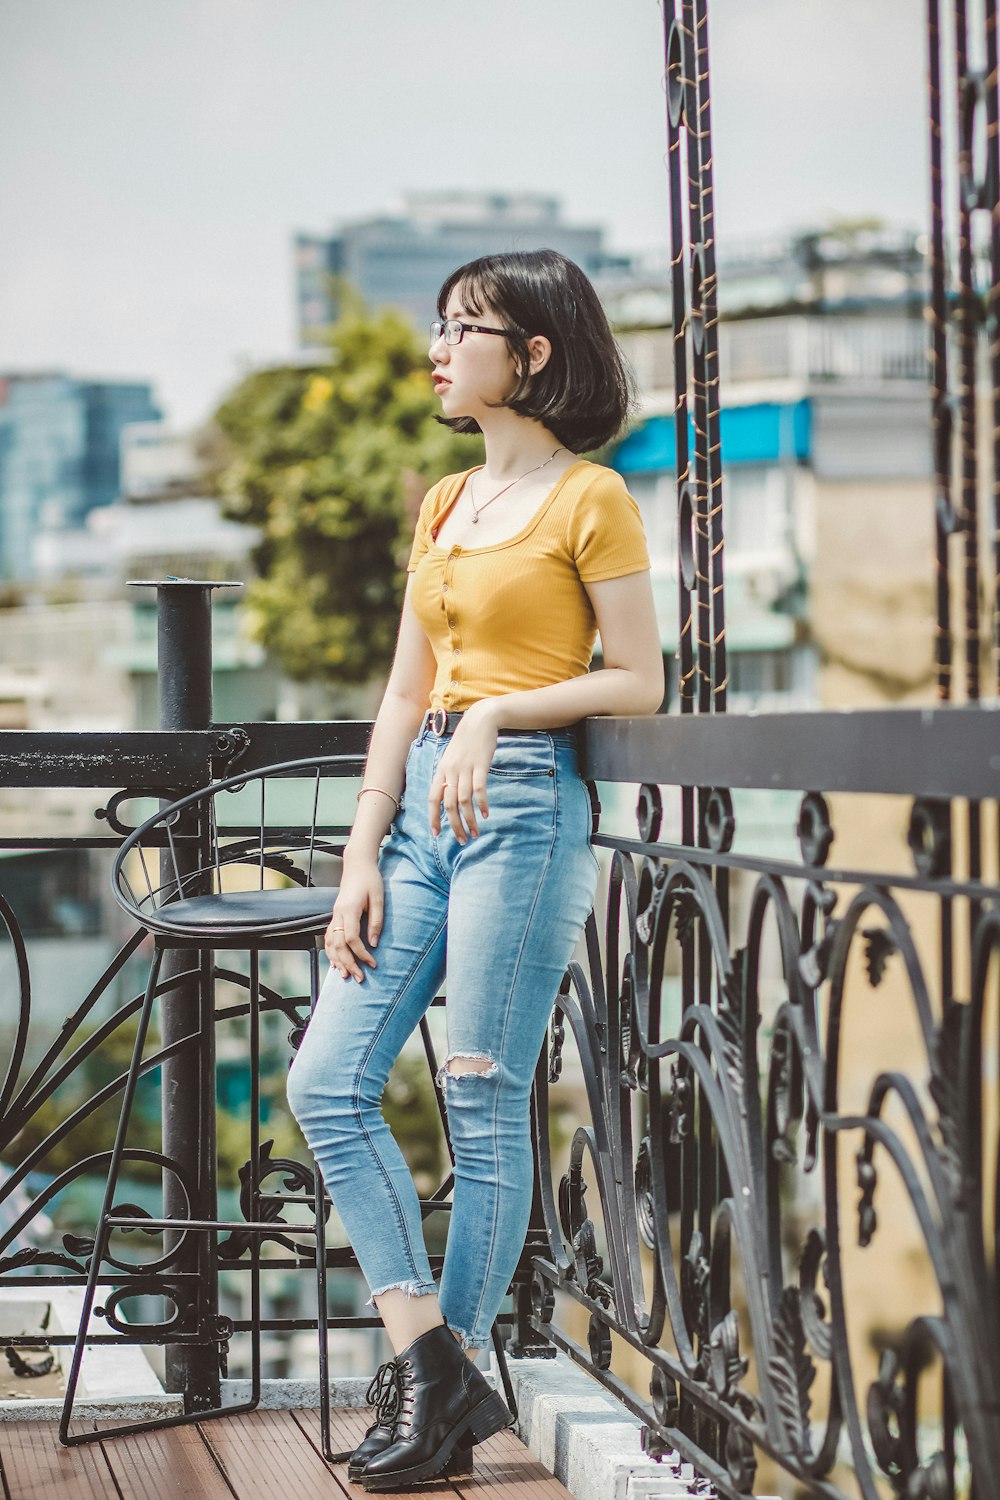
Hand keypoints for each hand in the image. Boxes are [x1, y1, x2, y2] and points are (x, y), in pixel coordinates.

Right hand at [326, 858, 383, 981]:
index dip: (361, 954)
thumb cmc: (370, 880)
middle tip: (359, 978)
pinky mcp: (335, 916)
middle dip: (348, 963)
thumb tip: (374, 944)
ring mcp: (334, 915)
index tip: (373, 964)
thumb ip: (376, 922)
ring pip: (329, 943)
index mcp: (349, 910)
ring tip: (346, 975)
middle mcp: (338, 914)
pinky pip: (328, 938)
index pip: (351, 939)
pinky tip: (336, 963)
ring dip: (337, 961)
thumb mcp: (379, 899)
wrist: (357, 865)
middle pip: (338, 945)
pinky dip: (331, 952)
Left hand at [428, 701, 498, 842]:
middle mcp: (450, 771)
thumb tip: (448, 797)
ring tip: (475, 833)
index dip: (434, 817)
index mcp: (441, 770)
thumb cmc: (467, 741)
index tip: (436, 834)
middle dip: (454, 825)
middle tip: (462, 840)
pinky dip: (482, 804)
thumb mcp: (452, 758)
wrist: (480, 720)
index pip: (433, 799)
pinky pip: (479, 789)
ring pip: (464, 800)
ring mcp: (465, 768)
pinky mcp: (480, 765)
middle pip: (449, 804)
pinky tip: (486, 814)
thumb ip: (449, 776)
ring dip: (469, 820)